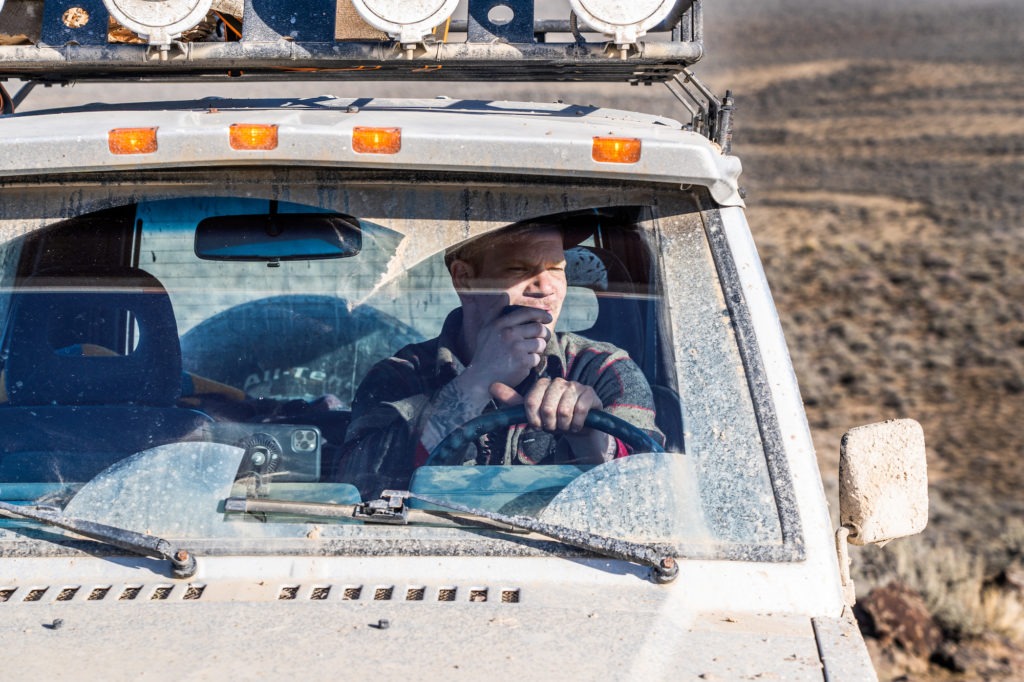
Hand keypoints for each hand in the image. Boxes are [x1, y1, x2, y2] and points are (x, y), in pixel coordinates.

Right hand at [464, 305, 552, 389]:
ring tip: (530, 352)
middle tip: (544, 338)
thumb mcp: (486, 330)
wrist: (481, 378)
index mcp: (501, 324)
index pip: (527, 313)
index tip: (548, 319)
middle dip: (544, 334)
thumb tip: (504, 295)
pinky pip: (536, 358)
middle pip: (539, 328)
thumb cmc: (484, 353)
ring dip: (538, 348)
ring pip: (540, 344)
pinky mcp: (523, 363)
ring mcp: (517, 348)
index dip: (541, 314)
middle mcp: (509, 334)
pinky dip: (532, 362)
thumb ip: (495, 312)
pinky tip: (523, 364)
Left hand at [491, 378, 614, 462]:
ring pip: (564, 410)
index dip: (534, 419)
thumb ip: (512, 400)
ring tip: (565, 425)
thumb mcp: (531, 412)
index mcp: (543, 384)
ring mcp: (576, 386)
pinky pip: (580, 411)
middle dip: (550, 424)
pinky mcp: (590, 394)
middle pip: (547, 407)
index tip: (538, 425)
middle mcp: (559, 382)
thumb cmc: (552, 418)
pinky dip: (577, 424)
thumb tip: (492, 386)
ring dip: (564, 425)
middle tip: (554, 426)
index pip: (531, 401)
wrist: (578, 427)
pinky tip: (576, 425)